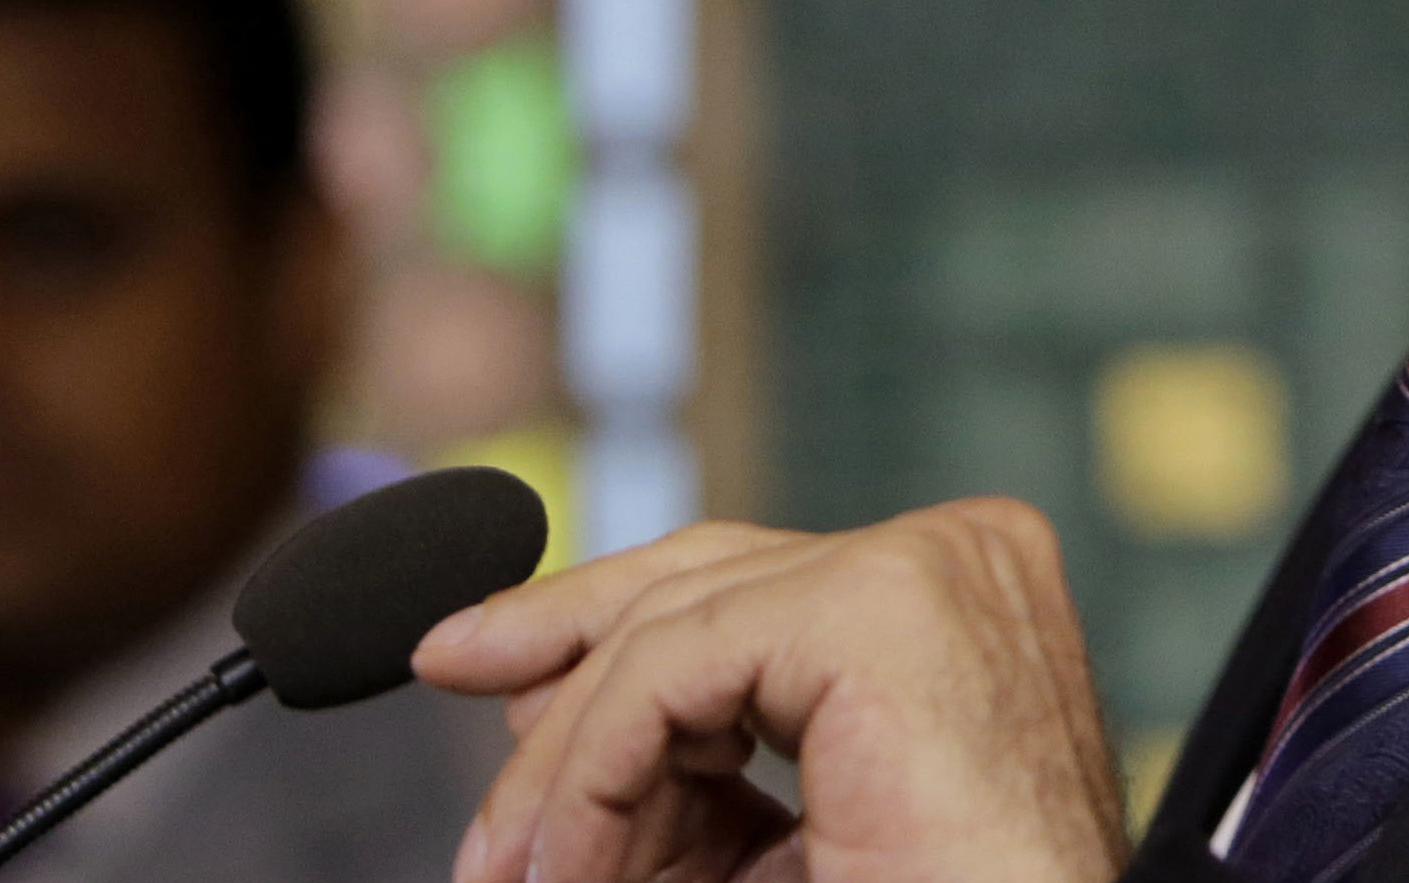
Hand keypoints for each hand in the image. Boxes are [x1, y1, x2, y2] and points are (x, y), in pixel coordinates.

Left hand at [413, 498, 1132, 882]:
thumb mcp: (784, 834)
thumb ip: (692, 763)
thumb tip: (537, 708)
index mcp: (960, 595)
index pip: (751, 582)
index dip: (603, 623)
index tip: (482, 662)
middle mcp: (960, 555)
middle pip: (705, 577)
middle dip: (557, 647)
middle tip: (448, 677)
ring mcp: (930, 566)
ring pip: (673, 625)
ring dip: (570, 761)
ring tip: (517, 866)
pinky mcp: (880, 608)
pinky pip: (672, 668)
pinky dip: (592, 770)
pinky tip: (561, 860)